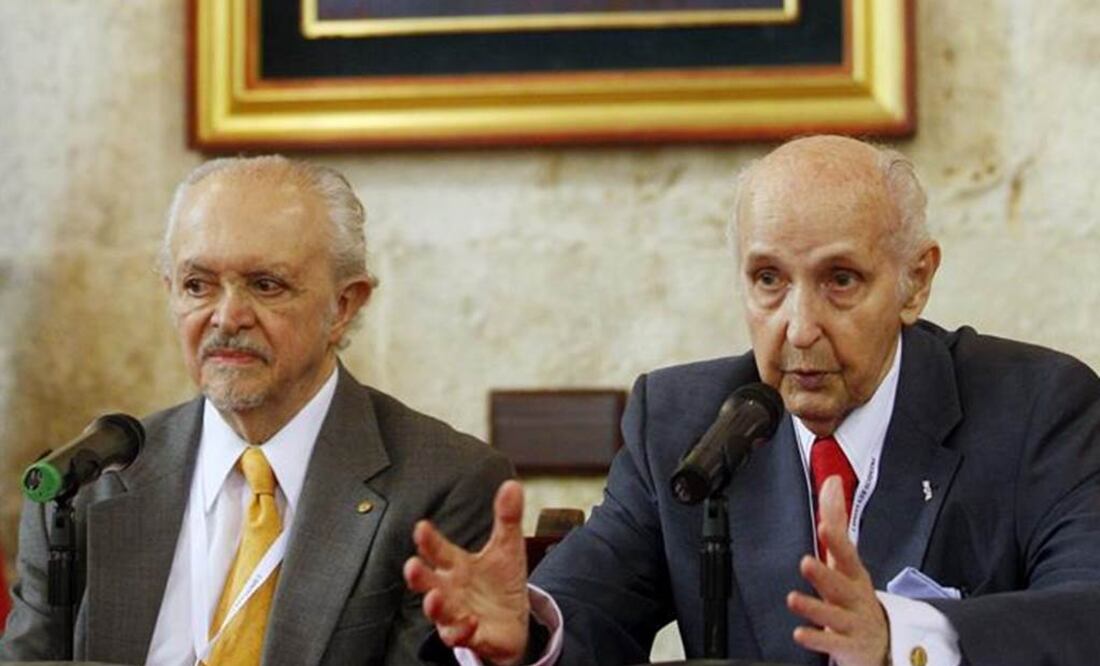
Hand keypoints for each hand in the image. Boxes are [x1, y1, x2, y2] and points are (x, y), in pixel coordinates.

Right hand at [404, 480, 531, 665]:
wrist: (513, 620)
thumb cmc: (500, 582)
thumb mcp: (508, 547)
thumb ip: (507, 517)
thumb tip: (512, 484)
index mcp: (456, 565)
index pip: (437, 549)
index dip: (428, 540)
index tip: (421, 527)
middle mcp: (450, 589)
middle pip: (427, 582)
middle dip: (418, 575)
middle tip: (412, 565)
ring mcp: (457, 613)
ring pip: (438, 612)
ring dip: (434, 606)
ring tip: (433, 598)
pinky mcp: (470, 635)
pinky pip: (460, 635)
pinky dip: (462, 630)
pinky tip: (470, 621)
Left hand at [787, 476, 889, 665]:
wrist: (881, 641)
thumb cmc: (856, 594)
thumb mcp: (847, 559)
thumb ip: (838, 520)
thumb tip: (832, 481)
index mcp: (854, 573)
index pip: (847, 553)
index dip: (837, 540)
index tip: (826, 525)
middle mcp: (854, 596)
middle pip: (840, 584)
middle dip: (824, 574)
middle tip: (806, 562)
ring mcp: (852, 622)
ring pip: (833, 615)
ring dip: (813, 608)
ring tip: (793, 599)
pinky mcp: (846, 645)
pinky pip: (830, 643)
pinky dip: (815, 638)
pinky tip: (799, 633)